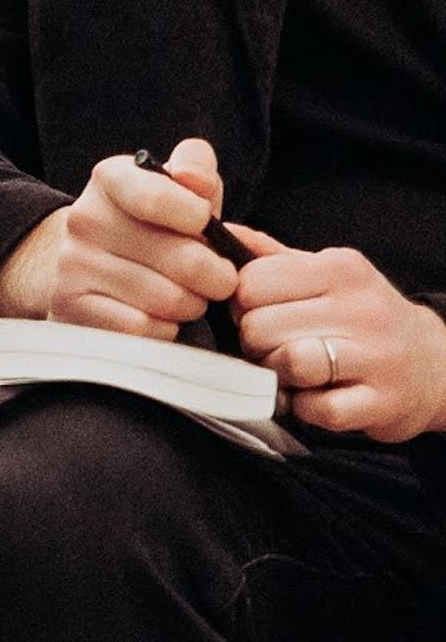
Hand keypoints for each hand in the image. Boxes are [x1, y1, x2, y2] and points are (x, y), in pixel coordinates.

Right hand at [0, 138, 237, 338]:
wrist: (84, 262)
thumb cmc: (149, 225)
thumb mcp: (173, 186)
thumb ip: (195, 167)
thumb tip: (196, 182)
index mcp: (110, 179)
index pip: (158, 196)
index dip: (198, 217)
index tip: (205, 225)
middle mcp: (84, 218)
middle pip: (185, 261)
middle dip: (217, 276)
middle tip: (216, 277)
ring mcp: (73, 265)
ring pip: (169, 300)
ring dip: (193, 305)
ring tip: (186, 295)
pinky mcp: (71, 308)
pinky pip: (145, 329)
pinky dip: (164, 329)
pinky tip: (158, 315)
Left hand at [233, 235, 445, 442]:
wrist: (433, 363)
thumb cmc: (360, 316)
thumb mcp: (322, 273)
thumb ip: (268, 255)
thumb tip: (218, 232)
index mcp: (340, 269)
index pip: (252, 281)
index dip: (241, 304)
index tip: (256, 312)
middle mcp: (362, 308)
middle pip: (261, 326)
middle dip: (254, 342)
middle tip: (272, 346)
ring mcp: (377, 357)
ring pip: (290, 363)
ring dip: (278, 374)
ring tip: (291, 371)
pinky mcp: (383, 402)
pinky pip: (318, 409)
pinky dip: (305, 408)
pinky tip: (315, 396)